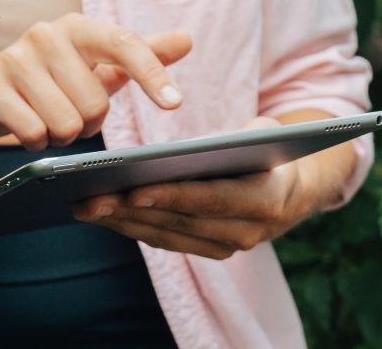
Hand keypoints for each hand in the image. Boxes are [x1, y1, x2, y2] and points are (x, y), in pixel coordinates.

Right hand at [0, 14, 191, 151]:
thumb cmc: (54, 80)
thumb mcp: (98, 67)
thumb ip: (144, 54)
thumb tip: (186, 39)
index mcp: (77, 27)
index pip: (123, 44)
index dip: (152, 74)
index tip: (175, 103)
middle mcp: (45, 35)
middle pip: (95, 104)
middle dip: (87, 122)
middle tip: (68, 112)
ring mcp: (15, 60)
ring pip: (66, 124)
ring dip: (61, 136)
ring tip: (45, 119)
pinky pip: (34, 133)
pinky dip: (37, 143)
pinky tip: (26, 128)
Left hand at [73, 115, 353, 259]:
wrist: (296, 189)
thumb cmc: (269, 148)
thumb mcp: (262, 132)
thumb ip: (237, 136)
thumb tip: (196, 144)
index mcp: (265, 199)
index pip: (211, 199)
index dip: (171, 196)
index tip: (133, 190)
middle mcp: (247, 232)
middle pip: (180, 221)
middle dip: (131, 210)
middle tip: (90, 198)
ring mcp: (227, 246)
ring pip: (167, 235)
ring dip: (122, 222)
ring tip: (85, 205)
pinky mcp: (209, 249)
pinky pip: (165, 239)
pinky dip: (132, 226)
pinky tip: (102, 213)